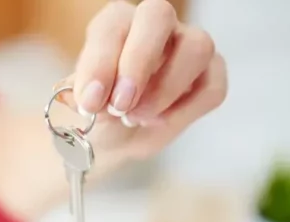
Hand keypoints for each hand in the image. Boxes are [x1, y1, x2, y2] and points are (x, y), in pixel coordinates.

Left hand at [57, 0, 226, 159]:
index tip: (91, 101)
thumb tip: (91, 99)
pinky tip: (157, 122)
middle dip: (138, 62)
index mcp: (115, 24)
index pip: (113, 24)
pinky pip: (211, 86)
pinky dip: (185, 111)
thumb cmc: (95, 112)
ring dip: (164, 89)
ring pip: (196, 47)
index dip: (101, 62)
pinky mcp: (210, 75)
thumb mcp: (77, 109)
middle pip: (158, 16)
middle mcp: (154, 26)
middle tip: (120, 105)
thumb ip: (81, 99)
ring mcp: (187, 46)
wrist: (111, 138)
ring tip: (135, 118)